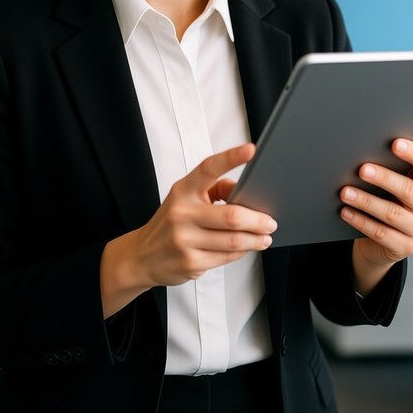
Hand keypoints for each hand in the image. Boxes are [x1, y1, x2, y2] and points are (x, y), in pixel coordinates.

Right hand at [103, 143, 275, 313]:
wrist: (142, 255)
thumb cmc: (171, 222)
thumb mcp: (185, 198)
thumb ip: (215, 189)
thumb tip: (244, 192)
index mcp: (183, 190)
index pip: (208, 169)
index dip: (231, 158)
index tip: (251, 150)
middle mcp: (181, 213)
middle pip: (232, 216)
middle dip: (258, 220)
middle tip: (270, 221)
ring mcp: (184, 239)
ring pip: (233, 241)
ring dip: (256, 240)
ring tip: (265, 237)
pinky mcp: (190, 262)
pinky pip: (226, 257)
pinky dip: (241, 252)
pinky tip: (245, 248)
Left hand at [339, 138, 412, 293]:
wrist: (383, 241)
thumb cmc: (386, 200)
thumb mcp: (391, 186)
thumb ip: (387, 169)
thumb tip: (360, 152)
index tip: (394, 143)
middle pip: (408, 189)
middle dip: (383, 178)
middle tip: (361, 169)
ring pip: (392, 213)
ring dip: (366, 201)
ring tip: (345, 192)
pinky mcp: (406, 247)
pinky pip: (381, 233)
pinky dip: (360, 221)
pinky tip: (345, 212)